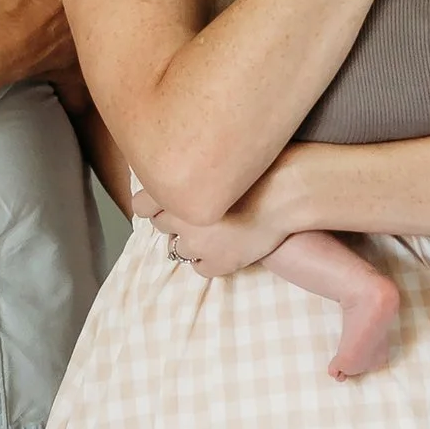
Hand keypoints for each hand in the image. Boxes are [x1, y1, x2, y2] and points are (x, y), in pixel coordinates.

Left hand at [129, 181, 289, 275]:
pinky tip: (225, 247)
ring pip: (177, 248)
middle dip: (173, 219)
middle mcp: (179, 218)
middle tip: (195, 212)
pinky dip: (208, 261)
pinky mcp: (217, 263)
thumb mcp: (215, 159)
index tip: (167, 200)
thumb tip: (174, 173)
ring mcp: (197, 244)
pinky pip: (200, 269)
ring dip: (190, 241)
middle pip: (159, 225)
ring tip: (214, 230)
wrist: (289, 191)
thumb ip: (189, 169)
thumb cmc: (259, 165)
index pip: (140, 204)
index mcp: (173, 190)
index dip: (155, 202)